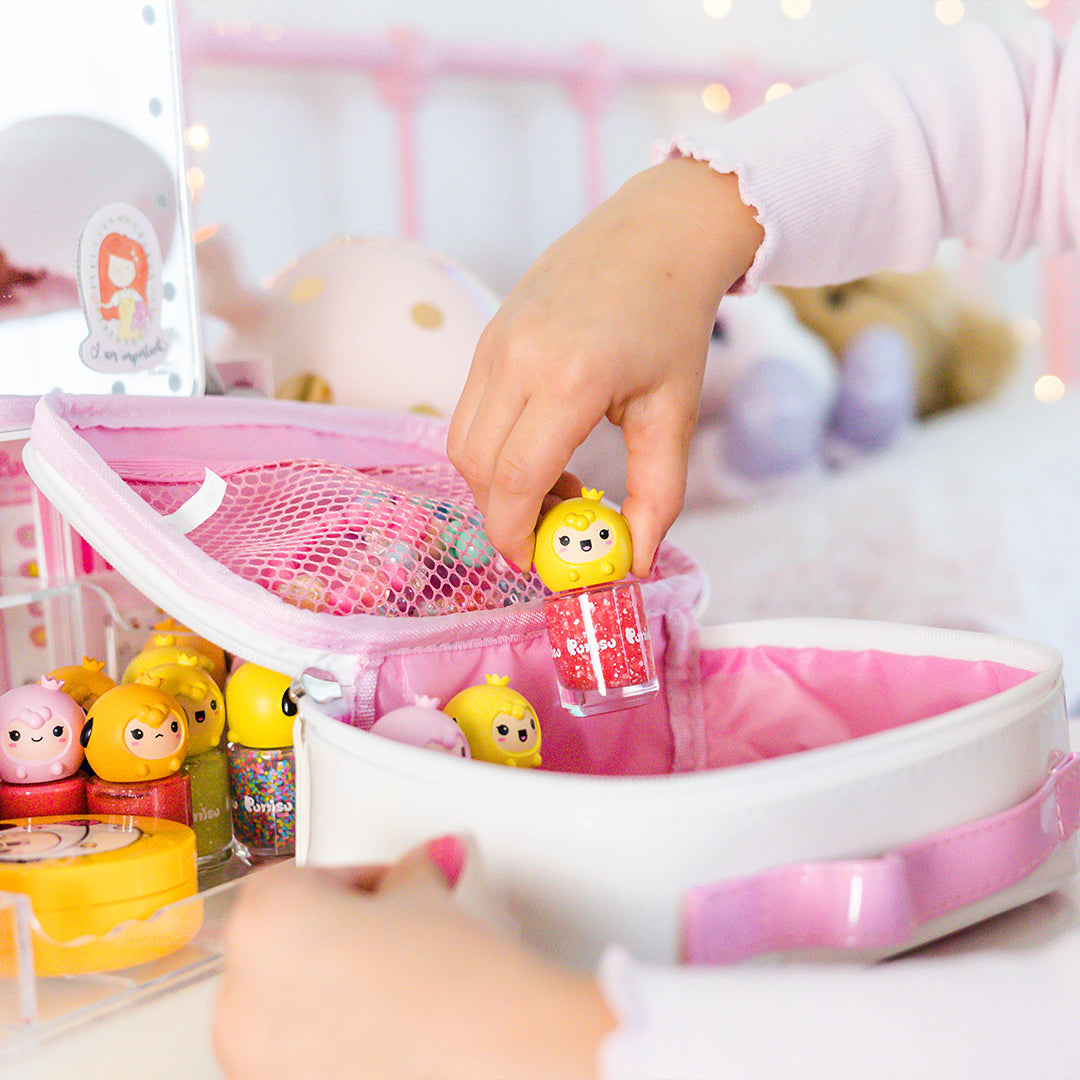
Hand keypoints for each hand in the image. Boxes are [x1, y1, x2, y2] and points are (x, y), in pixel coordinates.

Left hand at [213, 839, 614, 1079]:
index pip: (303, 876)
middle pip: (286, 940)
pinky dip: (335, 1042)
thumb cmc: (449, 988)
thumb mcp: (427, 895)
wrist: (487, 1063)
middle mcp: (239, 993)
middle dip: (342, 935)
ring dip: (335, 991)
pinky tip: (393, 1034)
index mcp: (265, 917)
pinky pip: (299, 1054)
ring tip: (405, 988)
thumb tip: (415, 874)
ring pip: (288, 1003)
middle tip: (401, 935)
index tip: (393, 889)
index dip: (358, 881)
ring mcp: (255, 1058)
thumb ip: (406, 873)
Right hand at [448, 157, 762, 576]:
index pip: (515, 479)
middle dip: (504, 516)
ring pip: (463, 442)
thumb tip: (636, 561)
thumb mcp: (674, 411)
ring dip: (494, 484)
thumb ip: (658, 493)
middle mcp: (517, 357)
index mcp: (570, 378)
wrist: (655, 232)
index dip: (517, 535)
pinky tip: (542, 448)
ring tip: (553, 487)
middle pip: (477, 468)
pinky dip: (493, 448)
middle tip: (551, 532)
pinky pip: (469, 411)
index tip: (538, 564)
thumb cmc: (672, 320)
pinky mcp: (486, 335)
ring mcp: (493, 341)